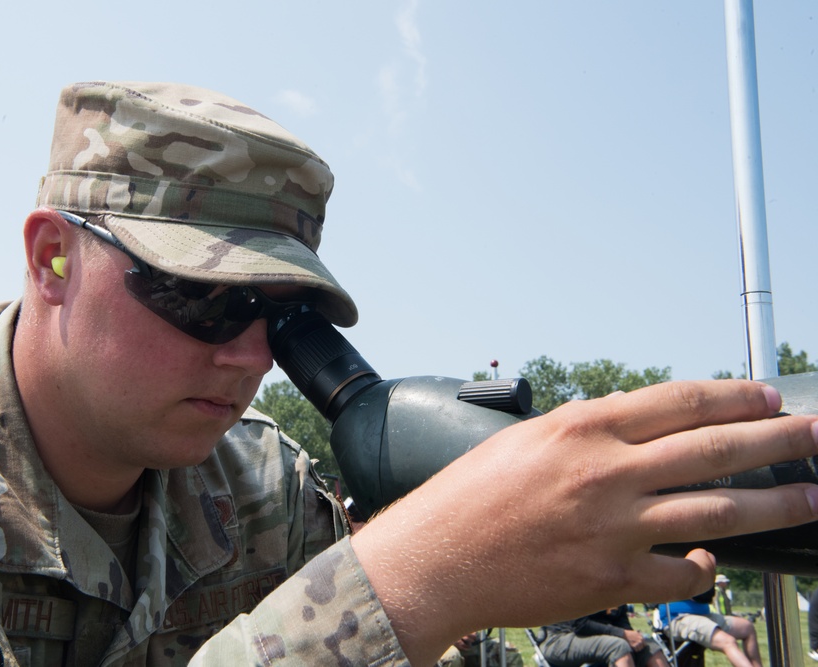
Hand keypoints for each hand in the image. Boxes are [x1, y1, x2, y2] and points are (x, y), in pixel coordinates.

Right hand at [351, 380, 817, 666]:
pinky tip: (709, 558)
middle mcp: (606, 472)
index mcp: (583, 428)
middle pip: (715, 448)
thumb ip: (585, 432)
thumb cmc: (468, 498)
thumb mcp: (523, 441)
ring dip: (775, 502)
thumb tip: (637, 425)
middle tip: (814, 433)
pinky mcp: (613, 578)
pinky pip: (683, 571)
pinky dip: (704, 564)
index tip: (767, 397)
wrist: (435, 561)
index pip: (680, 402)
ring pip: (718, 509)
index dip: (734, 397)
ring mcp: (614, 527)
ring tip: (812, 496)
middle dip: (777, 439)